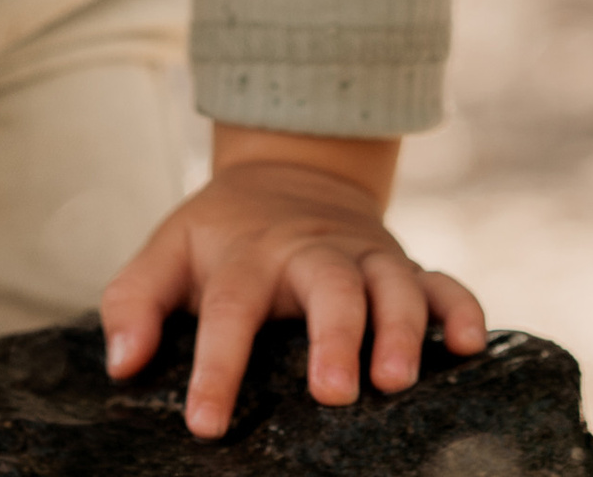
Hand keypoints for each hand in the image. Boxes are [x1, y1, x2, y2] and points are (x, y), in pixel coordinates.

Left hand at [101, 139, 485, 439]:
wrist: (288, 170)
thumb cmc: (222, 233)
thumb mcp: (167, 252)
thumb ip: (134, 302)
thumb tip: (122, 364)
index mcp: (247, 254)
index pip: (229, 308)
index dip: (218, 366)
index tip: (207, 423)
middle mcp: (310, 252)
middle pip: (329, 286)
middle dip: (335, 336)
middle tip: (335, 391)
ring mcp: (362, 255)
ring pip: (393, 282)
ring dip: (402, 327)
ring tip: (399, 378)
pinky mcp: (400, 262)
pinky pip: (442, 280)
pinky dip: (461, 308)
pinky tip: (470, 344)